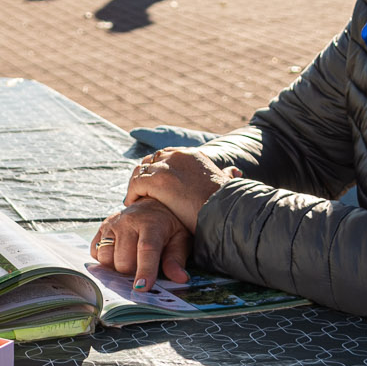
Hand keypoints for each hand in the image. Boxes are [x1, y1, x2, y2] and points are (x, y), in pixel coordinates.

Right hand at [89, 199, 192, 289]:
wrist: (152, 202)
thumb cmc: (168, 224)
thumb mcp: (180, 239)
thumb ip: (176, 259)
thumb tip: (180, 279)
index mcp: (151, 223)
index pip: (146, 249)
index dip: (144, 270)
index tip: (142, 288)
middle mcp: (128, 222)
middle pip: (123, 260)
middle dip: (132, 272)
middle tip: (143, 267)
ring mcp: (111, 224)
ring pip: (106, 258)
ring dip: (117, 267)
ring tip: (130, 260)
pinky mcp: (101, 228)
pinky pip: (95, 252)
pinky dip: (105, 259)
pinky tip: (118, 254)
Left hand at [123, 148, 238, 226]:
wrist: (223, 211)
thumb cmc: (225, 202)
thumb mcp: (226, 181)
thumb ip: (226, 174)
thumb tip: (234, 171)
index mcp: (193, 154)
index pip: (166, 155)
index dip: (157, 169)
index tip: (153, 183)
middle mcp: (178, 156)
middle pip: (150, 160)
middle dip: (144, 175)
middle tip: (139, 191)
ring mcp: (167, 167)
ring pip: (140, 171)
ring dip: (136, 184)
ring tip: (135, 198)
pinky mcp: (157, 180)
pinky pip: (136, 184)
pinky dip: (132, 193)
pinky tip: (133, 204)